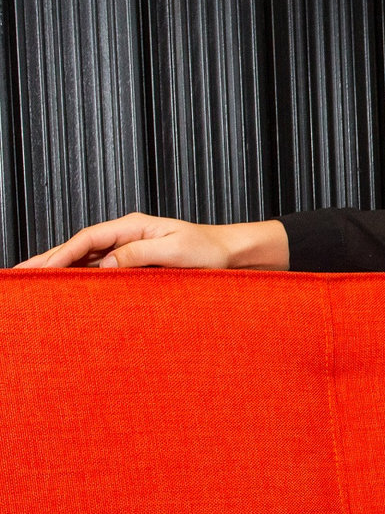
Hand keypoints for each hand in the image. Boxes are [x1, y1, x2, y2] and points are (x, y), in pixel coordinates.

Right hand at [12, 213, 288, 270]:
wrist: (233, 254)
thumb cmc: (211, 251)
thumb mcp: (177, 251)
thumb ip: (140, 254)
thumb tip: (106, 263)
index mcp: (133, 226)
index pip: (87, 239)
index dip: (59, 254)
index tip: (38, 269)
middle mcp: (129, 235)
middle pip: (80, 247)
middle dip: (49, 260)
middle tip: (20, 275)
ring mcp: (133, 248)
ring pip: (89, 258)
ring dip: (63, 269)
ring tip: (35, 282)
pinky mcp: (140, 263)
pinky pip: (105, 269)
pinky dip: (85, 277)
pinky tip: (71, 288)